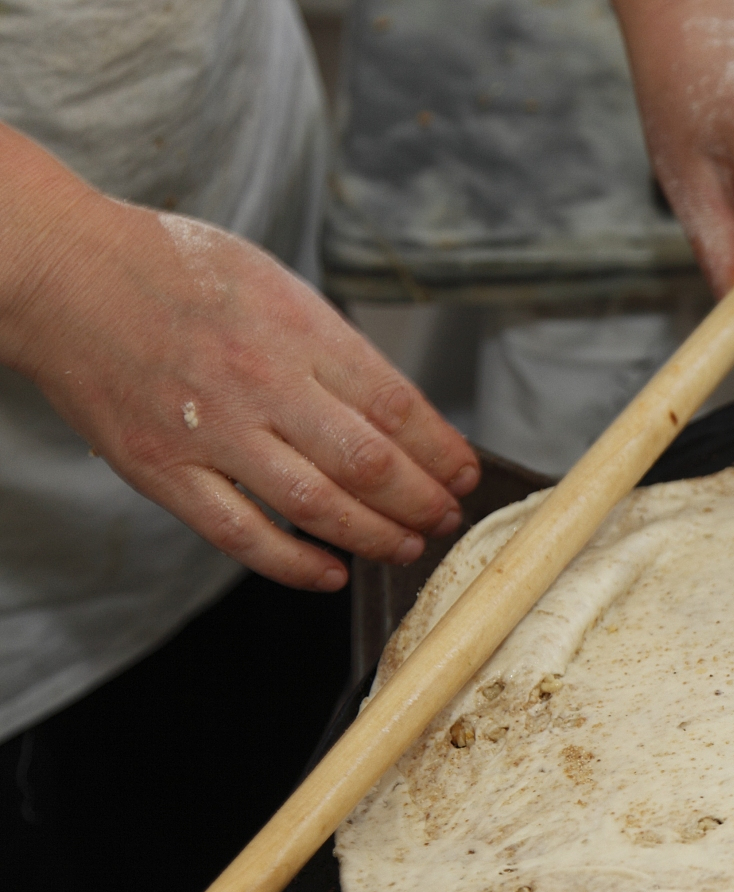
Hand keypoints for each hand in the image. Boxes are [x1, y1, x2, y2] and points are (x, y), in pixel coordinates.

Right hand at [0, 124, 477, 591]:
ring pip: (316, 504)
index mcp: (297, 330)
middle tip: (447, 517)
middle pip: (370, 462)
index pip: (397, 407)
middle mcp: (260, 382)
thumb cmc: (172, 270)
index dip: (443, 451)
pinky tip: (332, 572)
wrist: (61, 270)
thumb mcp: (274, 283)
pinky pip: (241, 534)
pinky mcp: (162, 469)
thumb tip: (400, 413)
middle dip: (423, 500)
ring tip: (407, 546)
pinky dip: (294, 564)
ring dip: (375, 535)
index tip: (465, 472)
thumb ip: (333, 348)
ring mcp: (210, 430)